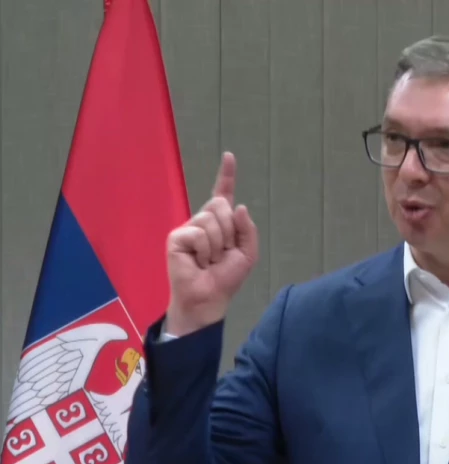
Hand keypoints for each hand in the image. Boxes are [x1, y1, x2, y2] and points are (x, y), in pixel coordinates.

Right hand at [165, 152, 258, 335]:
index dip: (226, 175)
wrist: (210, 298)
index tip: (229, 156)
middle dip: (229, 230)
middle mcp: (203, 221)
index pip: (223, 194)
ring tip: (210, 261)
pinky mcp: (176, 238)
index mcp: (221, 223)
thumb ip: (247, 230)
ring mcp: (188, 228)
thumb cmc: (226, 278)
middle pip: (221, 205)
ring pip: (210, 220)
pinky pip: (198, 234)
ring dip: (218, 245)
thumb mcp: (247, 254)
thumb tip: (239, 207)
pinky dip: (205, 250)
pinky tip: (199, 262)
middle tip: (223, 253)